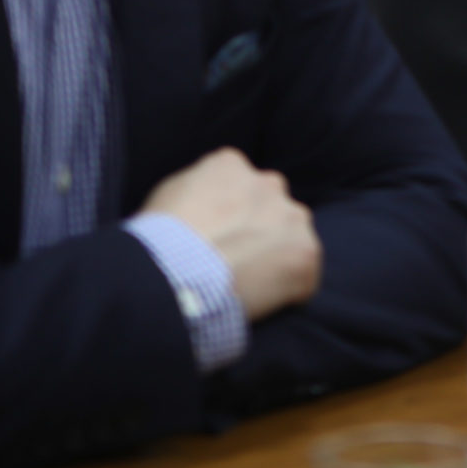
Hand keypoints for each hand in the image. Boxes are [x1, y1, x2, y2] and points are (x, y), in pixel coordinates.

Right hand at [142, 147, 321, 320]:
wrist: (175, 276)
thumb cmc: (159, 242)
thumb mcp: (167, 197)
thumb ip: (198, 190)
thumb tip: (207, 202)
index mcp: (231, 165)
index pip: (240, 185)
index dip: (229, 215)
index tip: (217, 236)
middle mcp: (269, 184)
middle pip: (271, 207)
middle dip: (259, 230)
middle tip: (235, 260)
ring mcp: (292, 218)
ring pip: (292, 237)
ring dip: (277, 257)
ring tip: (248, 284)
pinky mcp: (307, 254)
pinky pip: (304, 275)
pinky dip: (289, 290)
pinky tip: (260, 302)